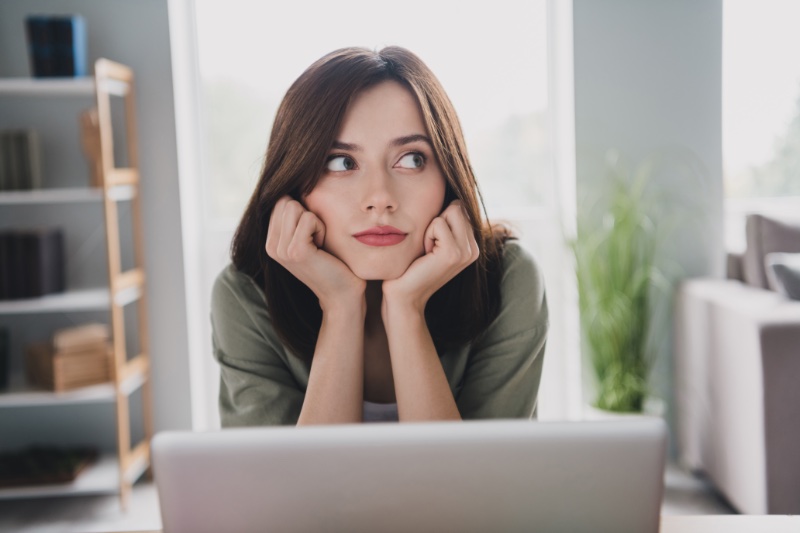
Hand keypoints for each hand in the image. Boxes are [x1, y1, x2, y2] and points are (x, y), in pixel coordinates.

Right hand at [266, 196, 365, 311]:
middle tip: (317, 240)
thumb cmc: (333, 261)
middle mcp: (271, 246)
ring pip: (295, 206)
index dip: (302, 211)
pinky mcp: (296, 252)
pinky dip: (321, 228)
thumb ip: (295, 217)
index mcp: (271, 242)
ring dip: (315, 221)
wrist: (343, 294)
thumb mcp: (309, 236)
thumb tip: (292, 182)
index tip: (312, 235)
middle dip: (308, 214)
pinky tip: (322, 248)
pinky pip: (309, 218)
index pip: (280, 201)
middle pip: (285, 201)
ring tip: (319, 244)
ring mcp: (281, 250)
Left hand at [382, 200, 479, 313]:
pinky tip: (425, 255)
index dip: (440, 219)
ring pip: (449, 212)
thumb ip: (445, 222)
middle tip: (428, 246)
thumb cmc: (411, 267)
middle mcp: (474, 249)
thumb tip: (448, 194)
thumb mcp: (432, 241)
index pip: (460, 207)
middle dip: (436, 221)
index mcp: (472, 245)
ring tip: (427, 250)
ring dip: (431, 228)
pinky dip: (426, 235)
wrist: (404, 296)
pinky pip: (438, 223)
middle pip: (457, 206)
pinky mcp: (453, 253)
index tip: (432, 243)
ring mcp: (466, 252)